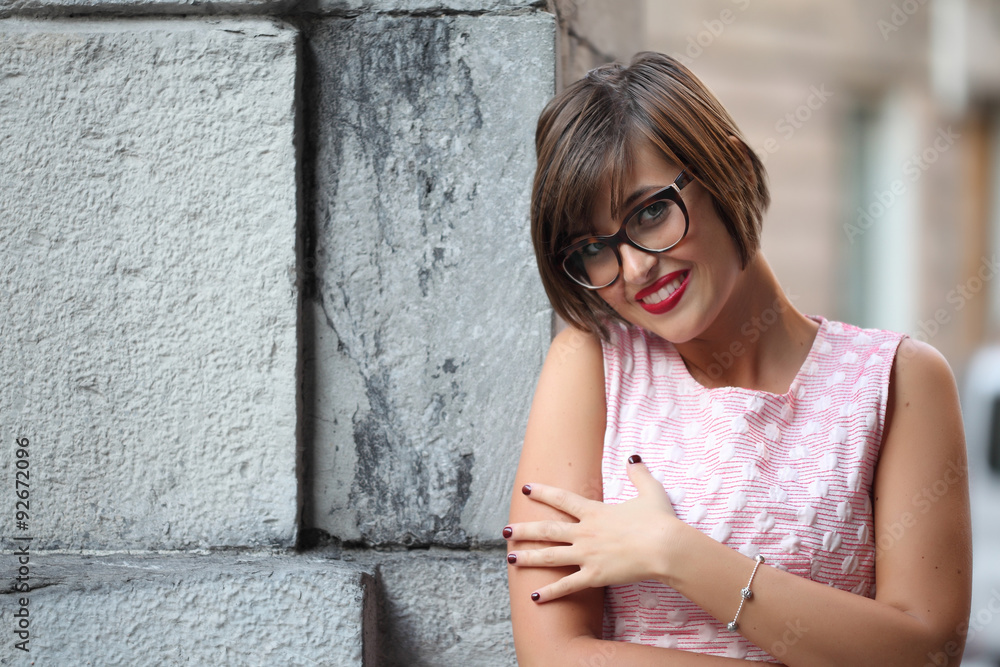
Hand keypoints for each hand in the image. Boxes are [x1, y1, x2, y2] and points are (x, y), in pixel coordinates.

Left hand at [505, 456, 680, 601]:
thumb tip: (634, 458)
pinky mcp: (594, 576)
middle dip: (524, 530)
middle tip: (504, 531)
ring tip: (509, 559)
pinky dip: (550, 592)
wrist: (665, 547)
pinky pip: (567, 585)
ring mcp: (587, 555)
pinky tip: (535, 597)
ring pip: (550, 556)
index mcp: (595, 512)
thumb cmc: (659, 520)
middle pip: (547, 529)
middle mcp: (585, 532)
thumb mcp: (650, 491)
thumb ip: (639, 474)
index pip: (562, 499)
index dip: (543, 492)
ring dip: (528, 558)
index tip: (526, 488)